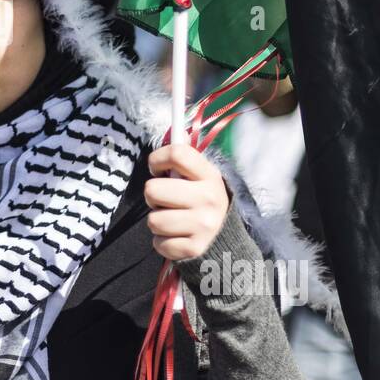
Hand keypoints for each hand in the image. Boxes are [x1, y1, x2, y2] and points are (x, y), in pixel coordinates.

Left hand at [144, 143, 230, 261]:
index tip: (157, 168)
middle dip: (153, 196)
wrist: (225, 239)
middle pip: (153, 189)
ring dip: (157, 221)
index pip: (176, 153)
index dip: (157, 159)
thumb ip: (185, 157)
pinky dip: (163, 242)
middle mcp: (208, 199)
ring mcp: (203, 225)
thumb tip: (178, 131)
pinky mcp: (194, 248)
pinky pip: (159, 244)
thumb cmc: (201, 200)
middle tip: (166, 200)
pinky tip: (177, 237)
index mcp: (209, 175)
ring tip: (172, 219)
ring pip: (153, 220)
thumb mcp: (200, 176)